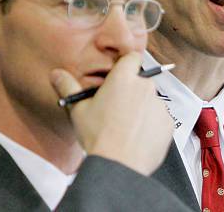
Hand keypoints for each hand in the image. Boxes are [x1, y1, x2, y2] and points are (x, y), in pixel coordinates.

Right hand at [50, 52, 173, 175]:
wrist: (118, 165)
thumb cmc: (97, 136)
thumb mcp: (78, 110)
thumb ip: (68, 87)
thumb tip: (56, 74)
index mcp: (123, 78)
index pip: (132, 58)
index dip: (126, 66)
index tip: (119, 78)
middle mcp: (144, 87)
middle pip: (140, 82)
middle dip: (131, 92)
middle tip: (117, 110)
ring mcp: (159, 105)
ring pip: (150, 102)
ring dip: (141, 110)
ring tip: (126, 129)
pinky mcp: (168, 122)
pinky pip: (159, 119)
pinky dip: (151, 126)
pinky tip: (137, 138)